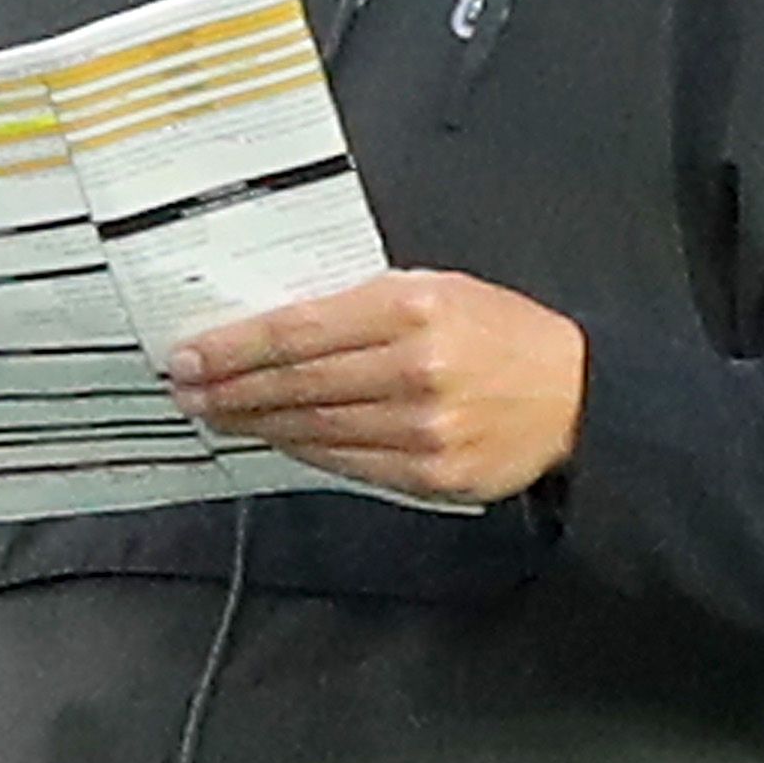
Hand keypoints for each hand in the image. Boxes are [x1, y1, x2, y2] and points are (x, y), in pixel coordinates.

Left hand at [165, 272, 584, 503]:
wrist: (577, 394)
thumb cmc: (503, 334)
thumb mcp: (438, 288)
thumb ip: (362, 304)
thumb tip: (279, 327)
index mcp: (413, 308)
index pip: (297, 332)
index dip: (234, 348)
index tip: (192, 354)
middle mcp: (414, 369)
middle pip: (296, 383)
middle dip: (230, 388)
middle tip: (187, 389)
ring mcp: (422, 429)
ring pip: (314, 428)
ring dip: (256, 422)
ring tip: (218, 414)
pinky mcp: (431, 475)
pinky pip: (347, 463)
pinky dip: (303, 450)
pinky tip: (276, 437)